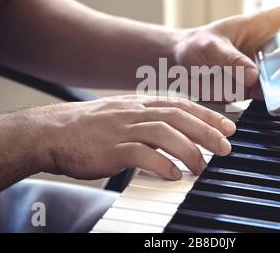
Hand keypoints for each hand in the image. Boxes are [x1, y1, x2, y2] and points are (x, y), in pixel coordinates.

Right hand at [38, 95, 235, 180]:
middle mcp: (134, 112)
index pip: (180, 105)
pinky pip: (141, 154)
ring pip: (164, 133)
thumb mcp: (120, 115)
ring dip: (188, 150)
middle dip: (206, 130)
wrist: (51, 132)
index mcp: (138, 104)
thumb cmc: (87, 127)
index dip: (206, 114)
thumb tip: (172, 132)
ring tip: (202, 166)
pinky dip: (161, 164)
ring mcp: (122, 129)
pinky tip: (174, 175)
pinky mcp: (111, 149)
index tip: (227, 125)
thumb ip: (146, 120)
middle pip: (178, 117)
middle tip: (225, 146)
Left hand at [173, 0, 279, 99]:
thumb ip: (230, 60)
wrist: (179, 66)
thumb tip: (254, 76)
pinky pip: (268, 94)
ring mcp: (258, 69)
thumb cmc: (195, 46)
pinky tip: (278, 100)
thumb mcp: (210, 48)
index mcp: (255, 27)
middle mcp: (261, 48)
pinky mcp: (250, 88)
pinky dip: (274, 98)